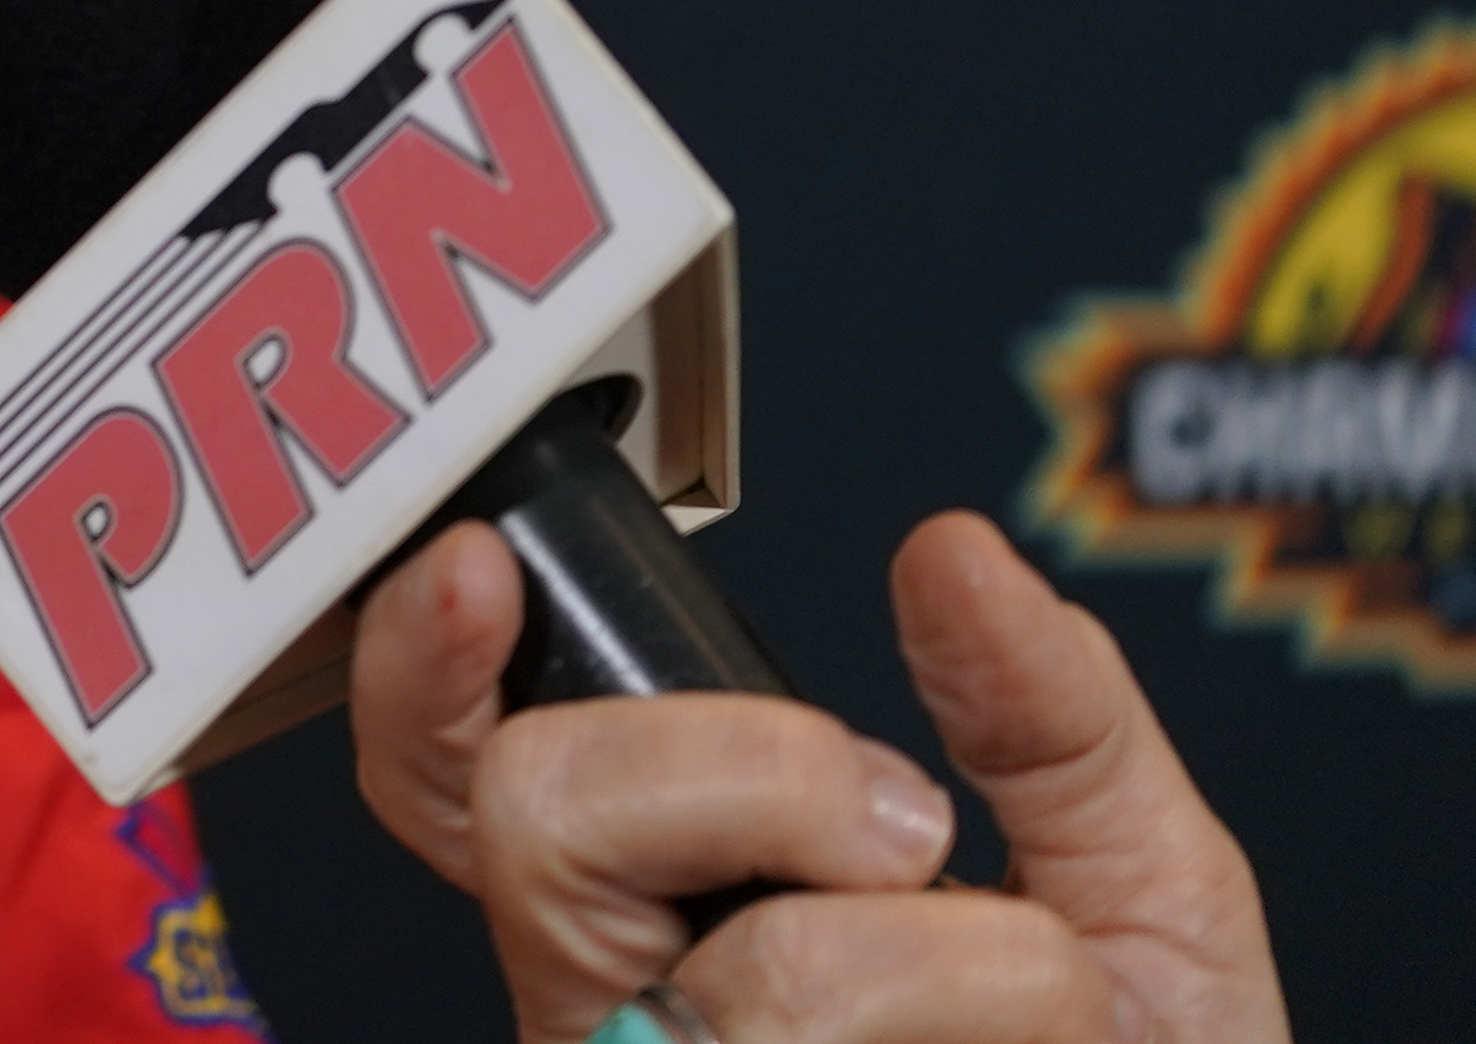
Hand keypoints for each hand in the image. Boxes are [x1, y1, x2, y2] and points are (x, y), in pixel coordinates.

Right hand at [350, 509, 1288, 1043]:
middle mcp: (627, 1014)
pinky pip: (829, 1039)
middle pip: (542, 816)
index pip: (458, 785)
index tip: (479, 570)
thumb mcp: (1130, 886)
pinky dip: (1004, 1020)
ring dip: (968, 958)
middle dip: (752, 766)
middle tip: (910, 832)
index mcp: (672, 917)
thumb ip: (1045, 714)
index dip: (418, 672)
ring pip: (761, 972)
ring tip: (1046, 1006)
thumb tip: (950, 554)